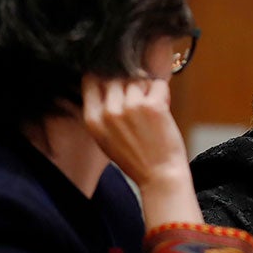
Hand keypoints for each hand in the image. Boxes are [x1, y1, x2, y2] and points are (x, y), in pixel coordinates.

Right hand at [82, 75, 199, 224]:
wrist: (159, 176)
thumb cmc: (136, 158)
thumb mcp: (106, 138)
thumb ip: (102, 112)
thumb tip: (107, 82)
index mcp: (93, 119)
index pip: (90, 80)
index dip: (103, 76)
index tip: (115, 81)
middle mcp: (109, 111)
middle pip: (115, 76)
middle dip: (128, 83)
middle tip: (139, 98)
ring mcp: (131, 107)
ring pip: (137, 79)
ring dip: (146, 88)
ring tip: (151, 107)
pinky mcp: (153, 106)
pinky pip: (157, 83)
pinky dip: (162, 91)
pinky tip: (162, 105)